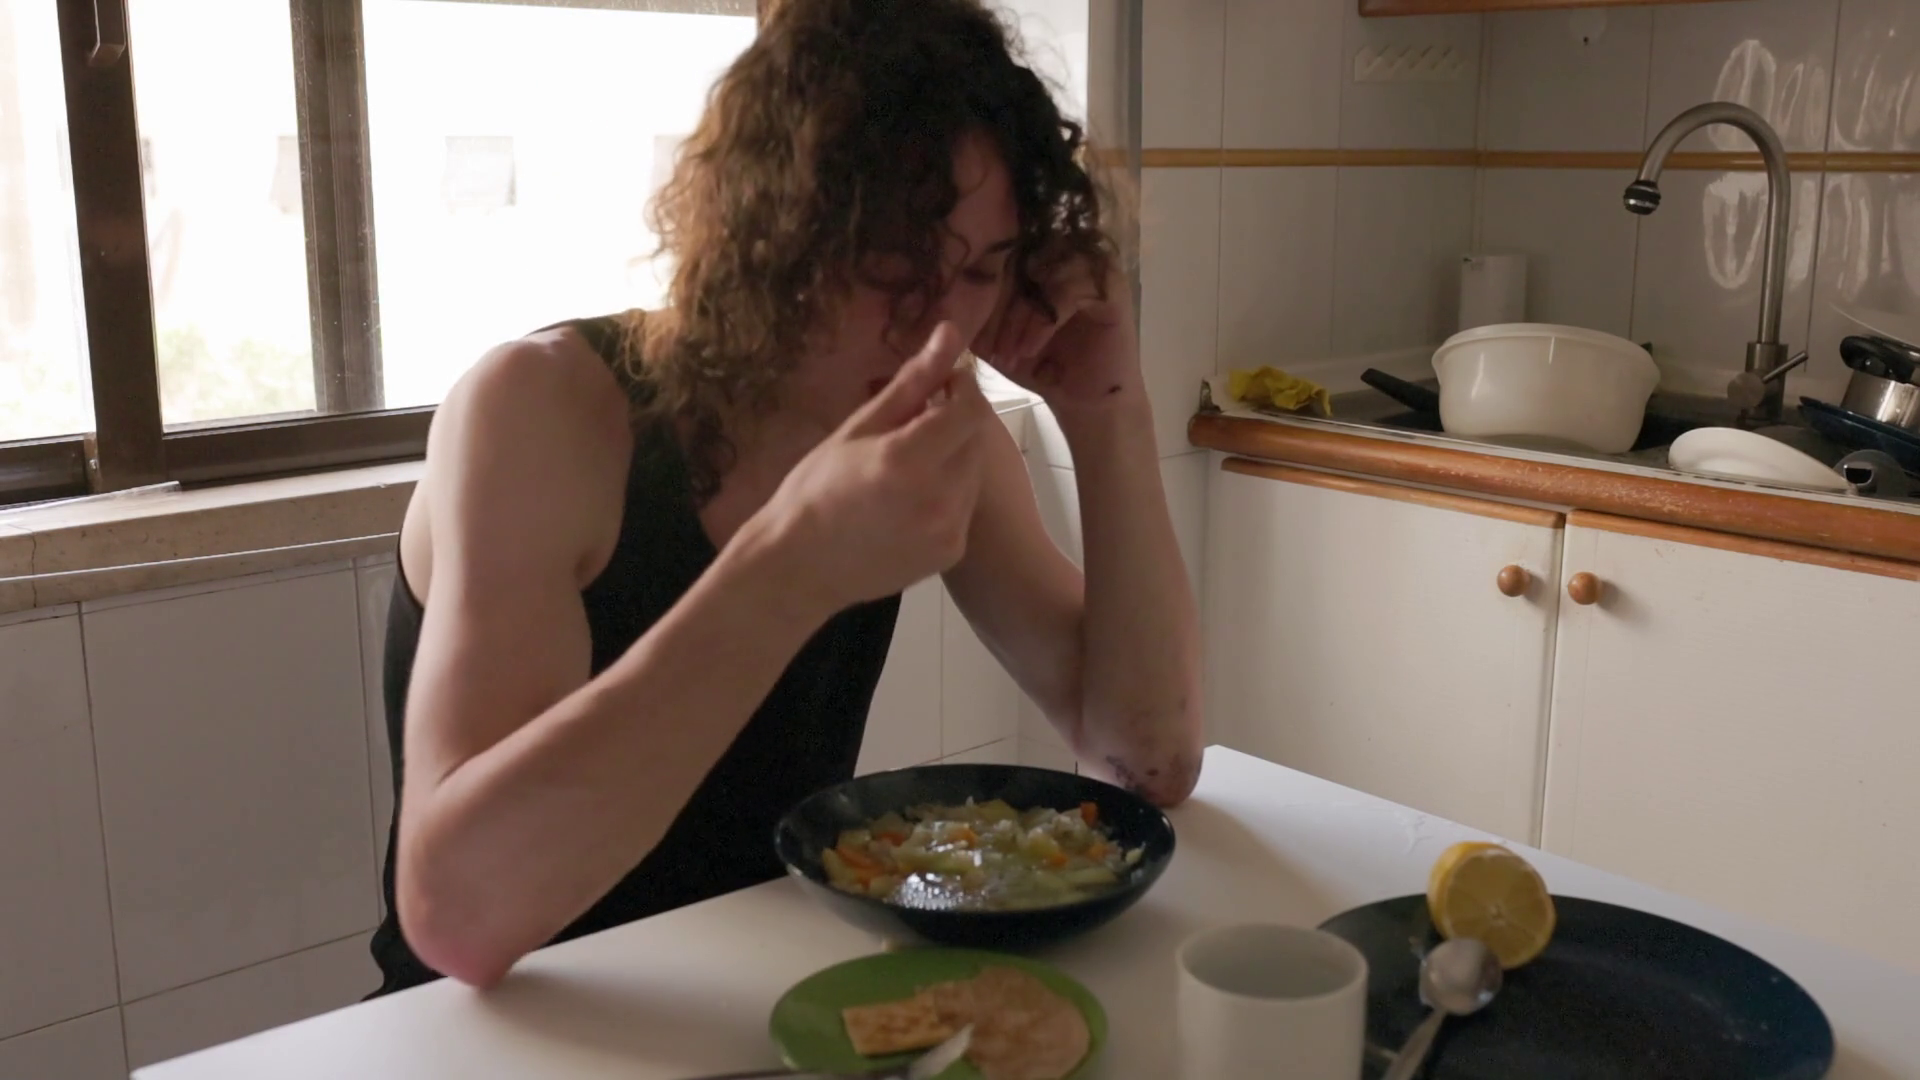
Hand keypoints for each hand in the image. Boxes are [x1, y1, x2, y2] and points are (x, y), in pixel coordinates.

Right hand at [750, 322, 989, 612]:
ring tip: (909, 463)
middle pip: (975, 439)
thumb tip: (951, 332)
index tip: (941, 383)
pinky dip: (948, 492)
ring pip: (973, 472)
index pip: (970, 408)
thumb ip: (912, 382)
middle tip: (917, 423)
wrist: (799, 567)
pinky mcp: (950, 551)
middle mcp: (938, 495)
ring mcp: (948, 528)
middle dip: (955, 422)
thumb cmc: (816, 489)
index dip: (962, 388)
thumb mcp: (858, 427)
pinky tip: (910, 498)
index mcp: (909, 457)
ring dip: (953, 457)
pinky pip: (964, 506)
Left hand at [973, 256, 1140, 412]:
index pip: (997, 248)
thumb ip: (968, 307)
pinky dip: (1040, 324)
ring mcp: (1090, 263)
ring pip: (1039, 274)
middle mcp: (1064, 248)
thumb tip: (931, 290)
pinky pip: (1066, 293)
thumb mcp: (991, 333)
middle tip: (985, 344)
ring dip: (1016, 316)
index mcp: (1035, 251)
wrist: (1082, 401)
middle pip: (1017, 256)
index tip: (962, 323)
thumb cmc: (1036, 364)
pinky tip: (1028, 351)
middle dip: (995, 302)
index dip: (976, 284)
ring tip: (1007, 353)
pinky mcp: (1110, 285)